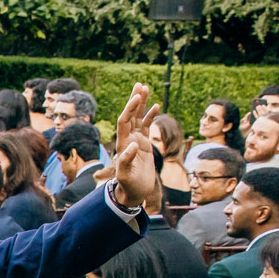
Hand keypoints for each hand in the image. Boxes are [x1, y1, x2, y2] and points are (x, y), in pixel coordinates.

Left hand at [106, 82, 163, 211]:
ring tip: (145, 88)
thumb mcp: (126, 175)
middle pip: (130, 115)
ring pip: (138, 118)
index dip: (130, 109)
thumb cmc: (128, 186)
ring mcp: (136, 141)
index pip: (125, 122)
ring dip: (141, 104)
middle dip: (134, 100)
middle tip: (139, 85)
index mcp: (123, 144)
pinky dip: (150, 116)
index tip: (136, 97)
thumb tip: (132, 146)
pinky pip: (146, 127)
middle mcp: (128, 140)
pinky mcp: (144, 145)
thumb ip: (126, 161)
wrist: (133, 193)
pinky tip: (155, 106)